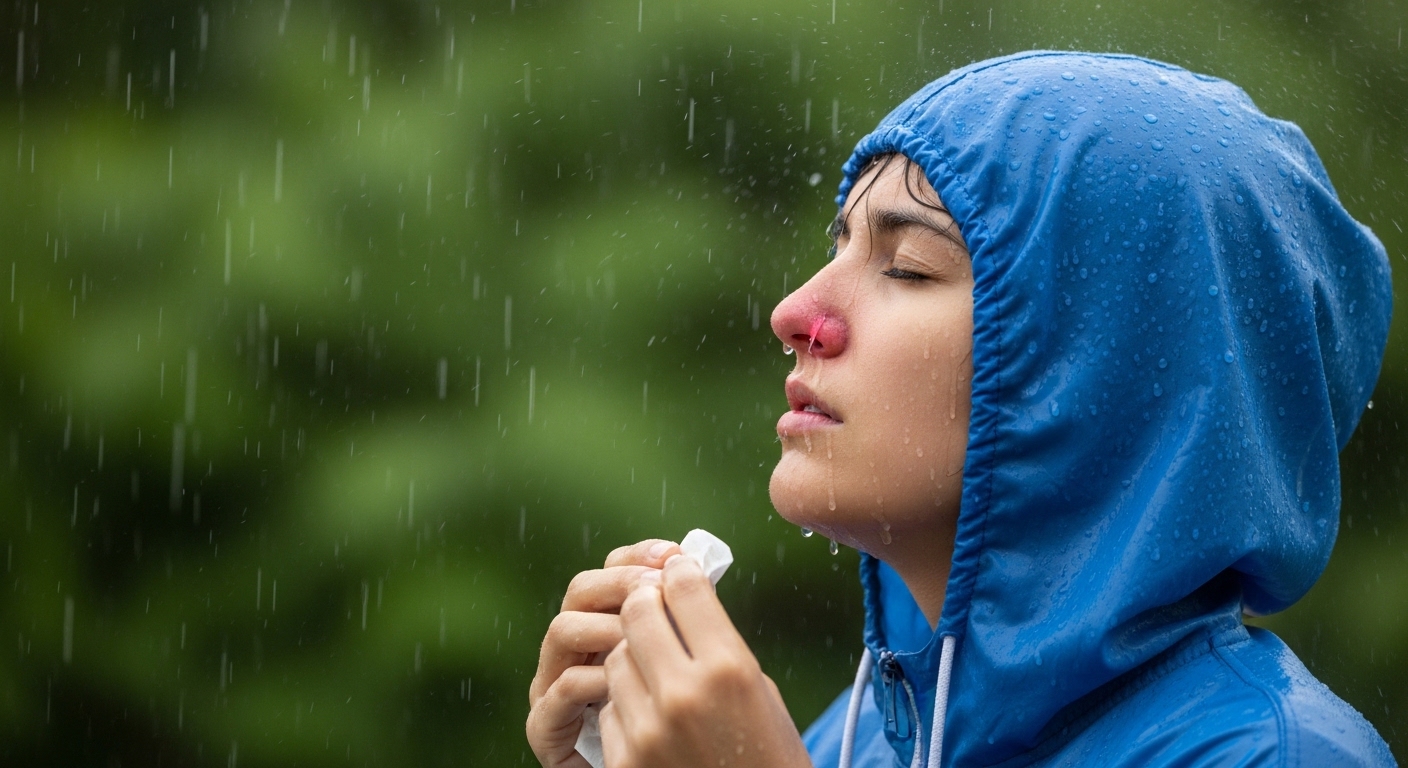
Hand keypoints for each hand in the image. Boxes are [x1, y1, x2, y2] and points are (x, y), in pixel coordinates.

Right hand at [527, 539, 682, 767]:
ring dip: (603, 626)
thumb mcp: (698, 667)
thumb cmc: (691, 731)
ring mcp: (555, 684)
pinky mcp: (546, 726)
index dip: (638, 556)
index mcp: (612, 625)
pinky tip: (622, 682)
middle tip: (654, 589)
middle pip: (581, 590)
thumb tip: (697, 565)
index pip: (613, 570)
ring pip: (562, 630)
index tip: (672, 555)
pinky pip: (561, 690)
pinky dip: (591, 680)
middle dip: (620, 582)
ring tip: (639, 637)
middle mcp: (579, 650)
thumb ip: (689, 622)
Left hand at [597, 554, 810, 767]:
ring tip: (660, 675)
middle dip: (646, 604)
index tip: (678, 572)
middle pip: (637, 610)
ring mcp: (649, 728)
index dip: (679, 573)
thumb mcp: (759, 690)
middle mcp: (684, 693)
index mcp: (729, 669)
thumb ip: (719, 642)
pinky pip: (610, 707)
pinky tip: (654, 721)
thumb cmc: (769, 755)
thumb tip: (683, 592)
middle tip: (657, 610)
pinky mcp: (626, 759)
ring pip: (617, 657)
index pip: (683, 587)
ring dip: (634, 657)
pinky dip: (627, 707)